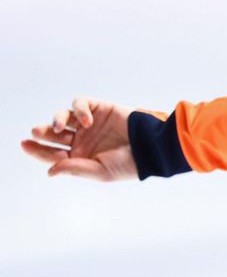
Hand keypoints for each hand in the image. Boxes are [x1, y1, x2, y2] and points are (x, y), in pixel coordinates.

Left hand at [20, 97, 136, 180]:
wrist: (151, 147)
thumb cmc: (129, 165)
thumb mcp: (100, 172)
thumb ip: (75, 169)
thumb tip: (50, 170)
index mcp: (80, 157)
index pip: (52, 153)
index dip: (37, 150)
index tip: (25, 145)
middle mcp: (82, 139)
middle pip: (53, 134)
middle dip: (42, 133)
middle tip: (35, 133)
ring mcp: (89, 123)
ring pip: (63, 117)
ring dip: (56, 120)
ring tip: (58, 128)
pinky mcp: (98, 108)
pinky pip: (79, 104)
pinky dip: (78, 110)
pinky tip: (85, 121)